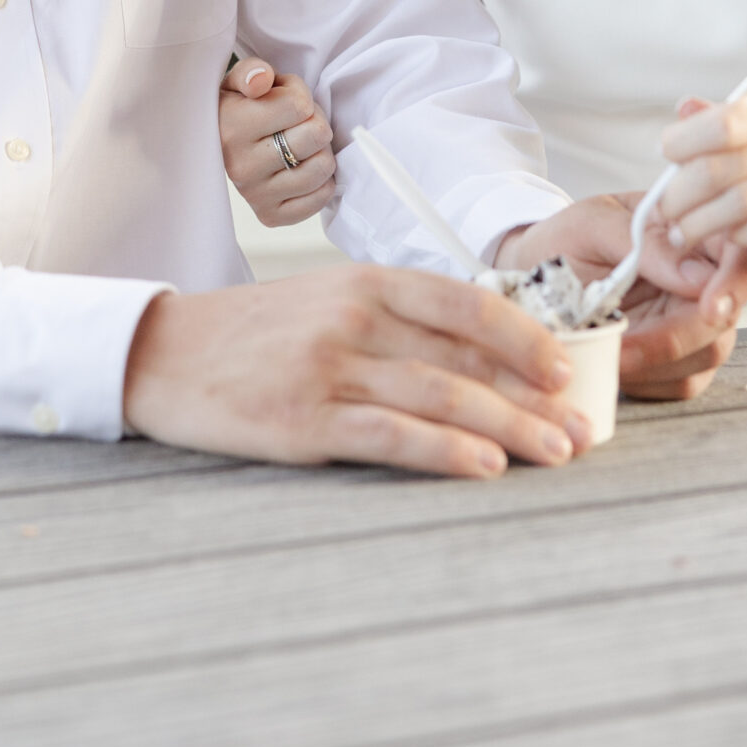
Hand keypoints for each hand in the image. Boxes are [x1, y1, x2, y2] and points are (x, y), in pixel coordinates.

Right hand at [123, 266, 595, 476]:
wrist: (163, 351)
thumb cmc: (255, 333)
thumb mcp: (326, 302)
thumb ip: (394, 320)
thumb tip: (480, 355)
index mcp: (364, 280)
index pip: (464, 302)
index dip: (525, 335)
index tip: (567, 368)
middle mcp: (354, 316)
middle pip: (465, 357)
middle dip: (534, 396)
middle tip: (583, 429)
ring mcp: (329, 367)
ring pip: (441, 396)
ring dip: (509, 427)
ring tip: (554, 453)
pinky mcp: (303, 420)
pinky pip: (390, 436)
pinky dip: (445, 451)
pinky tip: (484, 466)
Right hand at [220, 56, 336, 226]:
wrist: (219, 145)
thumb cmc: (237, 106)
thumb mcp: (238, 80)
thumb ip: (252, 71)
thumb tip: (262, 80)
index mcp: (231, 127)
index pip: (299, 105)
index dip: (299, 94)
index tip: (284, 97)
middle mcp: (241, 166)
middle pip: (316, 135)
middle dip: (314, 121)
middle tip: (297, 121)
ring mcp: (255, 195)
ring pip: (322, 167)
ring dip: (320, 150)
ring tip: (300, 143)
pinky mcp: (270, 215)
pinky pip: (320, 198)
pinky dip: (321, 181)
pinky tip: (302, 168)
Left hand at [496, 195, 746, 400]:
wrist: (532, 273)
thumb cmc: (566, 238)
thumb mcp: (593, 224)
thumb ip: (645, 243)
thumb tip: (698, 276)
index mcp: (694, 229)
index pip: (745, 251)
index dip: (737, 281)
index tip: (709, 307)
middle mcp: (704, 277)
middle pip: (727, 315)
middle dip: (678, 336)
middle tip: (623, 345)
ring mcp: (694, 321)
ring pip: (708, 354)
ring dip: (657, 362)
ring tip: (606, 350)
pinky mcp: (678, 360)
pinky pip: (683, 382)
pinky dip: (648, 381)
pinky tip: (613, 363)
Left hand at [657, 94, 746, 258]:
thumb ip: (716, 120)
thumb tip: (683, 108)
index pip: (723, 122)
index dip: (685, 141)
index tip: (666, 157)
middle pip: (720, 169)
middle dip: (680, 194)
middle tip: (662, 211)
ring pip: (741, 202)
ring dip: (700, 222)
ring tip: (680, 234)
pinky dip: (740, 236)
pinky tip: (727, 239)